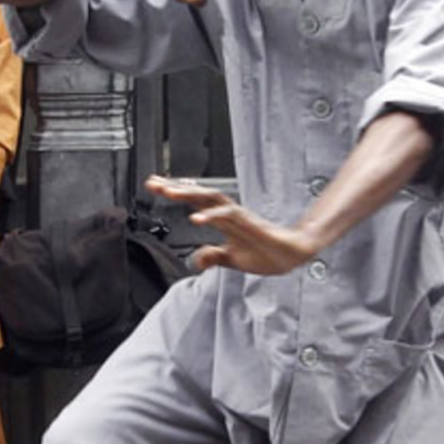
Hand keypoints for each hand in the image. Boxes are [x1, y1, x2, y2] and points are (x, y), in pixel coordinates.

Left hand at [147, 176, 316, 275]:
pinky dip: (211, 215)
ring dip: (189, 194)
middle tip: (153, 183)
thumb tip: (196, 260)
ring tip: (168, 193)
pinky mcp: (249, 223)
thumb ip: (213, 256)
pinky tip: (195, 218)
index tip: (155, 187)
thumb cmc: (265, 253)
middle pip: (198, 194)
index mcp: (223, 219)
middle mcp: (228, 213)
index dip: (176, 193)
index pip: (195, 201)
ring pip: (210, 199)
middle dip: (175, 188)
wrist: (290, 255)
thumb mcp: (231, 259)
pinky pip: (228, 216)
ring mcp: (238, 216)